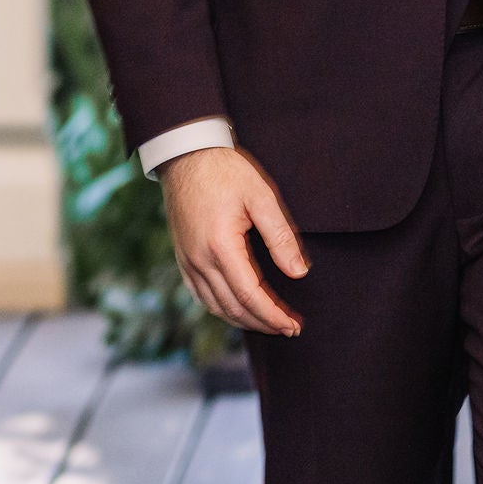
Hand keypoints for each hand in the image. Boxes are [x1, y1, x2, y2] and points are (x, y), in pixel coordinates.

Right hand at [162, 146, 305, 335]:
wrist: (186, 154)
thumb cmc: (226, 171)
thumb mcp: (262, 197)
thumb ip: (281, 236)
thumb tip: (299, 272)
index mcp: (220, 248)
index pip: (250, 296)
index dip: (274, 315)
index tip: (294, 325)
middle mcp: (199, 261)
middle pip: (233, 308)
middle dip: (263, 323)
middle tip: (290, 329)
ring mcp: (187, 261)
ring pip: (215, 306)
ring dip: (243, 320)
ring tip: (270, 323)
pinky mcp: (183, 257)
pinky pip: (201, 295)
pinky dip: (222, 308)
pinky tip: (238, 309)